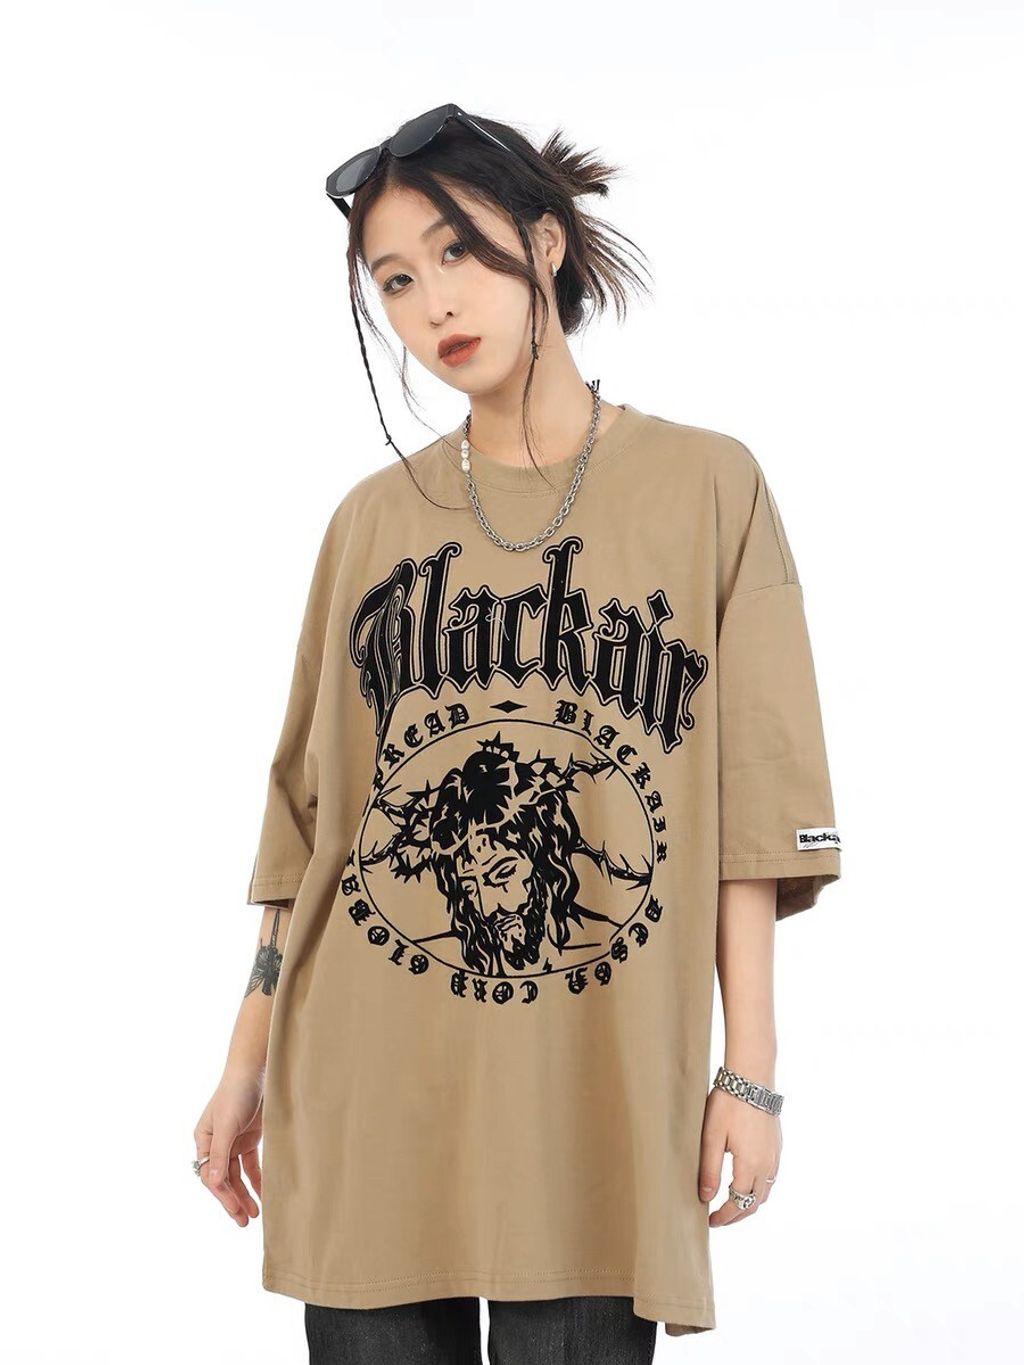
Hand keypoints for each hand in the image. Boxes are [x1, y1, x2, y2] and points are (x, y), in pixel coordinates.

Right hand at [193, 1068, 264, 1226]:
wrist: (257, 1067)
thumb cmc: (237, 1092)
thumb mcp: (226, 1124)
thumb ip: (219, 1154)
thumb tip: (211, 1183)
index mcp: (204, 1139)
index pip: (210, 1175)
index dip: (223, 1195)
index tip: (237, 1211)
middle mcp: (216, 1142)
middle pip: (223, 1178)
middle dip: (233, 1200)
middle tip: (244, 1221)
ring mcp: (234, 1139)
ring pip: (237, 1174)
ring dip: (245, 1192)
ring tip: (255, 1213)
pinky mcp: (250, 1136)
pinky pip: (251, 1163)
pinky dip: (257, 1178)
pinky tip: (264, 1192)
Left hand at [698, 1084, 780, 1226]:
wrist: (752, 1077)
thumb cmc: (728, 1104)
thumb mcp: (712, 1137)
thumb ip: (709, 1170)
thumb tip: (705, 1198)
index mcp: (750, 1166)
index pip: (739, 1203)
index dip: (724, 1217)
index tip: (709, 1222)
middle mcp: (767, 1165)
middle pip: (755, 1203)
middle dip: (737, 1214)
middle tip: (719, 1218)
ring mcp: (775, 1155)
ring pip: (765, 1191)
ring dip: (749, 1202)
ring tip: (730, 1203)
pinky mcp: (777, 1145)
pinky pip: (771, 1176)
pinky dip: (758, 1187)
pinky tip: (745, 1181)